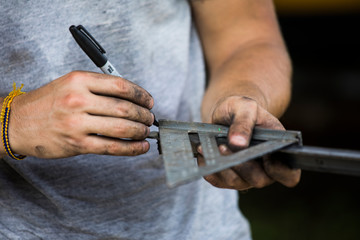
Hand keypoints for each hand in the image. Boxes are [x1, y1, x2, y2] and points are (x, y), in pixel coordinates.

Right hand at [8, 71, 154, 158]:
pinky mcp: (77, 144)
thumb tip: (131, 98)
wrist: (17, 123)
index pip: (121, 85)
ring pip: (121, 128)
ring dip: (140, 131)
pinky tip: (141, 147)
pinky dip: (131, 148)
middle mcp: (78, 100)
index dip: (141, 95)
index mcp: (79, 80)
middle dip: (144, 115)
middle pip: (124, 107)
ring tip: (146, 131)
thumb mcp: (70, 84)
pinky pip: (111, 147)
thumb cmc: (48, 102)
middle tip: (150, 118)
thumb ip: (98, 88)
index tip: (149, 101)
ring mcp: (77, 123)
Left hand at [199, 95, 300, 189]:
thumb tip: (238, 144)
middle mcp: (264, 170)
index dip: (281, 171)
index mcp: (279, 154)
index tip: (266, 156)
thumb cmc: (243, 110)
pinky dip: (209, 168)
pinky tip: (202, 152)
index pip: (289, 175)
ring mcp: (245, 177)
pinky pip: (217, 180)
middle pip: (258, 180)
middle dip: (242, 165)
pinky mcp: (226, 178)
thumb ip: (244, 122)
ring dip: (221, 166)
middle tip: (224, 147)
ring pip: (235, 182)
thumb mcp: (245, 107)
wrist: (228, 114)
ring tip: (207, 147)